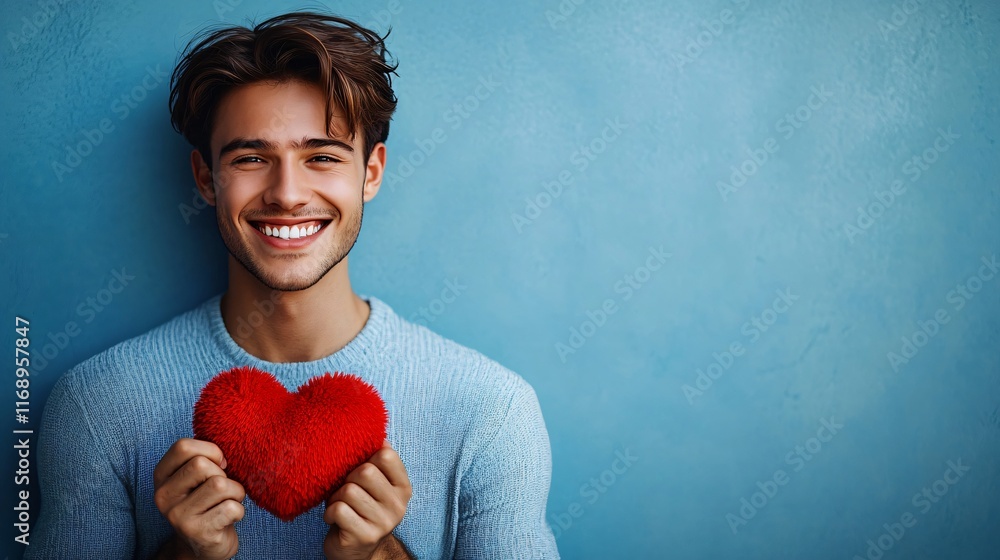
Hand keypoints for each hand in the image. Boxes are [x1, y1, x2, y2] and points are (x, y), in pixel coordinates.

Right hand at [153, 438, 245, 559]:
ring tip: (228, 501)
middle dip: (224, 474)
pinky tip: (229, 518)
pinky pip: (231, 508)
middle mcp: (162, 496)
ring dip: (235, 492)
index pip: (183, 446)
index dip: (210, 450)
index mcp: (161, 476)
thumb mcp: (198, 477)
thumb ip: (203, 457)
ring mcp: (177, 516)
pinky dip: (239, 510)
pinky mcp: (197, 532)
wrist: (205, 544)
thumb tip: (228, 441)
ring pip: (219, 485)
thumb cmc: (207, 501)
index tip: (220, 463)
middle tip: (223, 489)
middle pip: (202, 465)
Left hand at [323, 440, 411, 559]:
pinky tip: (334, 518)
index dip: (365, 457)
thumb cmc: (361, 509)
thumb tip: (371, 429)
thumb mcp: (374, 485)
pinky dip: (329, 513)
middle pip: (365, 471)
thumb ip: (375, 462)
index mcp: (403, 487)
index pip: (386, 455)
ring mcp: (384, 522)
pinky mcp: (365, 536)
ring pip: (349, 491)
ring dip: (336, 498)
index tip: (359, 469)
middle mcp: (398, 505)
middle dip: (347, 479)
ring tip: (340, 506)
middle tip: (345, 491)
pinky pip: (338, 510)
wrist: (358, 551)